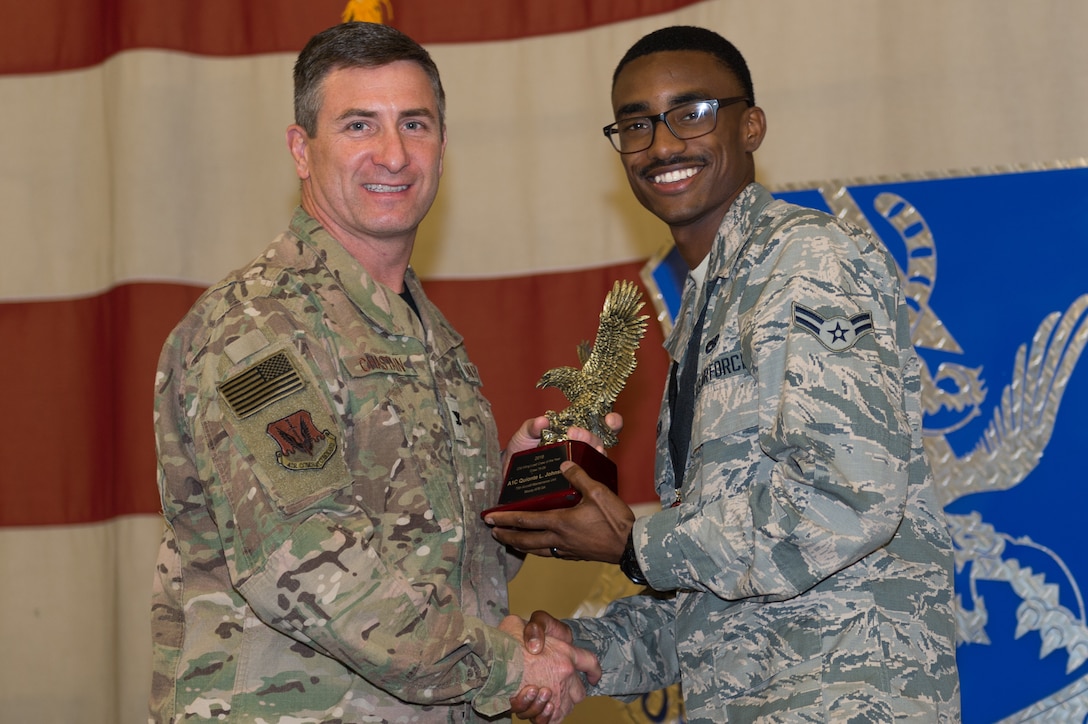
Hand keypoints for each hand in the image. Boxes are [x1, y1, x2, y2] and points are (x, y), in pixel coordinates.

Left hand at [486, 462, 633, 563]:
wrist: (632, 546)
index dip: (505, 518)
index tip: (489, 518)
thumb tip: (563, 463)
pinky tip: (540, 547)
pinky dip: (538, 550)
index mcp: (560, 522)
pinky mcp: (576, 556)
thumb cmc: (615, 520)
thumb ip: (578, 476)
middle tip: (492, 532)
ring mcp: (567, 550)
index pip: (526, 520)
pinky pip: (550, 554)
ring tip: (510, 542)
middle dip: (506, 535)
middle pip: (525, 540)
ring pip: (536, 550)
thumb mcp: (597, 492)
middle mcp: (559, 539)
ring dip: (520, 545)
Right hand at [500, 615, 599, 722]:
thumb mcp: (516, 624)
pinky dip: (547, 717)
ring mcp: (557, 693)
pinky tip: (540, 709)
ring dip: (557, 705)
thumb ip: (528, 629)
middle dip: (570, 692)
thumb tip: (531, 641)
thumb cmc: (504, 642)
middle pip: (580, 691)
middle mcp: (565, 674)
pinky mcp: (545, 709)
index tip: (594, 677)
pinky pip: (553, 720)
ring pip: (567, 707)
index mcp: (564, 652)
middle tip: (554, 689)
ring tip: (542, 699)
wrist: (495, 661)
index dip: (593, 671)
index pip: (589, 661)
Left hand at [502, 413, 622, 476]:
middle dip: (592, 436)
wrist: (510, 474)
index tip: (610, 419)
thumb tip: (543, 420)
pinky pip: (588, 482)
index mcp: (572, 434)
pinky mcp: (574, 485)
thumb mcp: (524, 435)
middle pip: (598, 442)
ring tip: (588, 450)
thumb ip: (532, 426)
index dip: (611, 422)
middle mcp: (580, 449)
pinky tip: (584, 473)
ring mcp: (578, 467)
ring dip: (594, 453)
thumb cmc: (520, 451)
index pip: (598, 426)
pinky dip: (590, 478)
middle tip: (575, 433)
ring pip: (596, 460)